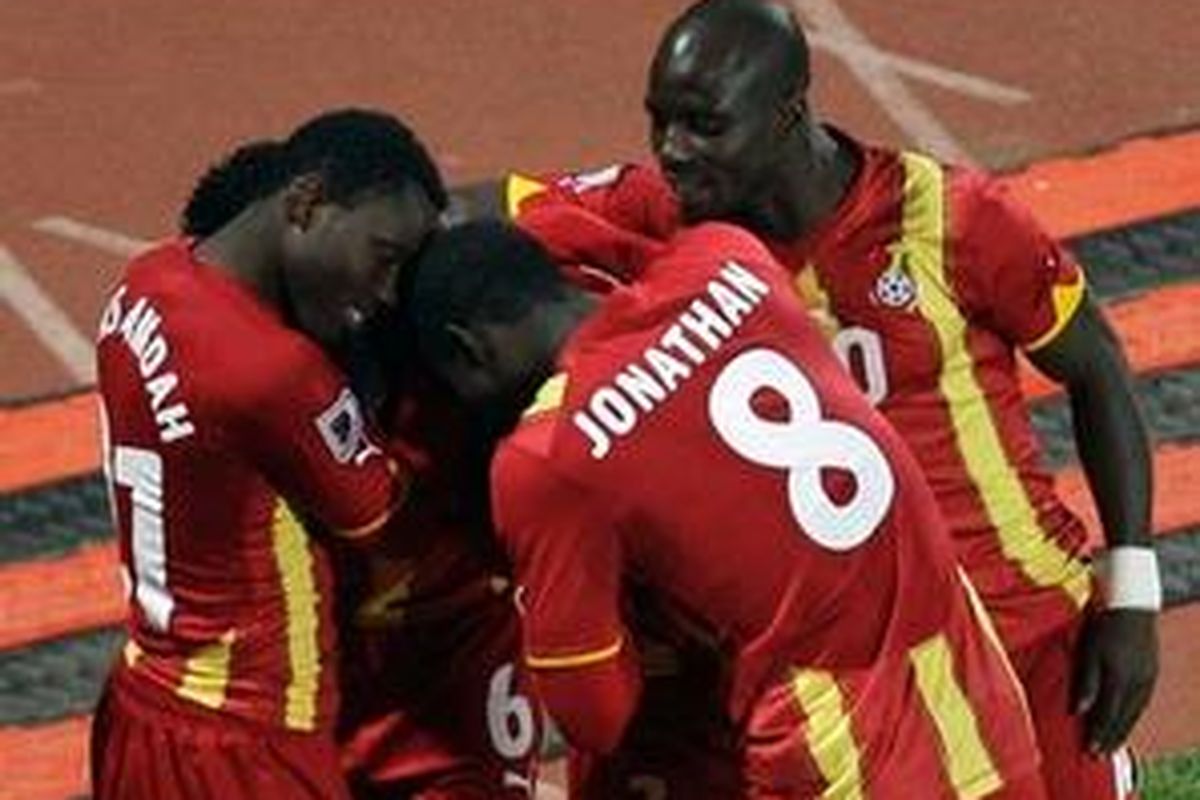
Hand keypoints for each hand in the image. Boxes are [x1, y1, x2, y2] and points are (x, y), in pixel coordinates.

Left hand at [1073, 608, 1158, 752]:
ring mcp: (1149, 678)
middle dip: (1111, 739)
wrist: (1132, 605)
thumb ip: (1086, 683)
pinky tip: (1125, 721)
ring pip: (1136, 712)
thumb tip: (1077, 712)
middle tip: (1098, 757)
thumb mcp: (1089, 652)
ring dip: (1123, 730)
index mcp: (1121, 678)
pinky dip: (1132, 716)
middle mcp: (1139, 683)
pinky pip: (1142, 702)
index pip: (1108, 714)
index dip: (1098, 734)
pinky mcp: (1152, 673)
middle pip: (1124, 718)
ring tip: (1112, 746)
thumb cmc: (1102, 626)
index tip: (1089, 752)